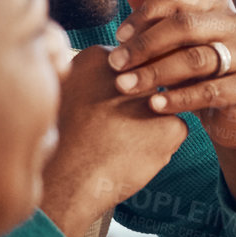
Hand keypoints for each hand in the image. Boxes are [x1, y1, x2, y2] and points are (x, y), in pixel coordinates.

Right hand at [40, 45, 188, 236]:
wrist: (65, 179)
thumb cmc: (61, 139)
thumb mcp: (64, 92)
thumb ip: (90, 76)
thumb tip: (116, 72)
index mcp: (99, 57)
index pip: (130, 66)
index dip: (120, 92)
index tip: (104, 111)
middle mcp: (131, 72)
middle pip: (148, 84)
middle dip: (136, 106)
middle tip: (112, 129)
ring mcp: (153, 98)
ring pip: (163, 106)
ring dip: (148, 124)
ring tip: (118, 143)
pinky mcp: (171, 126)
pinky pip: (174, 129)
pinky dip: (160, 144)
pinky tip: (133, 155)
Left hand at [106, 0, 235, 151]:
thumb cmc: (200, 70)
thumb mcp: (175, 39)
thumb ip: (153, 9)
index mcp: (216, 3)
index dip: (142, 14)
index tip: (117, 36)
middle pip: (184, 25)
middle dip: (144, 44)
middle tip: (115, 64)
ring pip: (195, 59)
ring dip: (154, 73)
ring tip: (125, 86)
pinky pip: (209, 91)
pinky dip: (178, 99)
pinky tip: (154, 106)